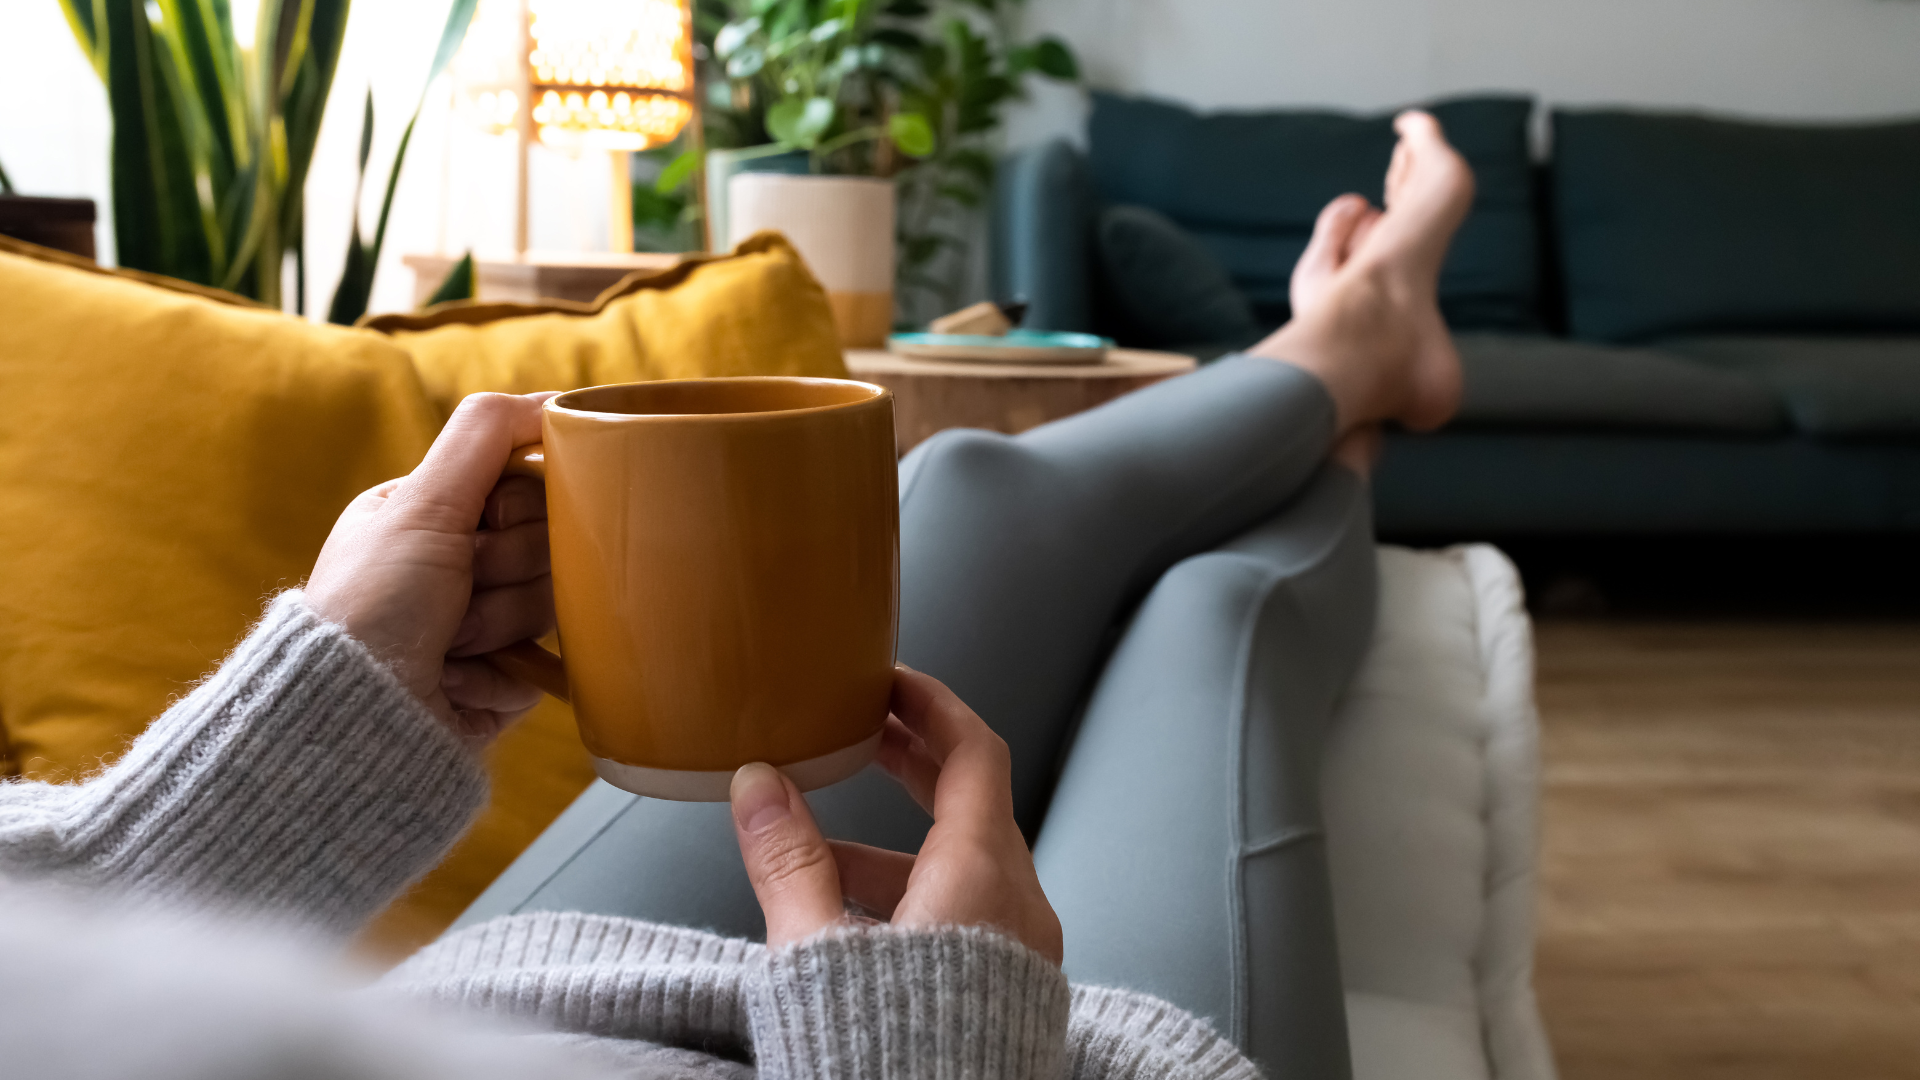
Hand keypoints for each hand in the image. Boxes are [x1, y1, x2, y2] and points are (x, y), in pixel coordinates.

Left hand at [305, 392, 556, 747]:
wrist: (356, 716)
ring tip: (448, 645)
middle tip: (455, 591)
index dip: (517, 507)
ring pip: (552, 603)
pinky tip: (461, 680)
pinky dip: (506, 674)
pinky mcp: (505, 680)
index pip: (526, 486)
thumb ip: (484, 436)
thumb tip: (552, 399)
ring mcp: (485, 625)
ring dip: (500, 625)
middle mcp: (458, 567)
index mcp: (433, 517)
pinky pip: (549, 663)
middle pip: (547, 545)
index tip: (481, 526)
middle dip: (504, 570)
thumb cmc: (372, 605)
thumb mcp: (421, 502)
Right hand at [730, 667, 1063, 963]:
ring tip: (822, 852)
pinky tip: (853, 922)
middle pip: (973, 804)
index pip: (975, 753)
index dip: (933, 707)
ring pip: (967, 871)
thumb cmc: (887, 1060)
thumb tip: (758, 786)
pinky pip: (972, 921)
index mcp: (981, 879)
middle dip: (912, 765)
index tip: (890, 683)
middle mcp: (1018, 909)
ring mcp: (1024, 955)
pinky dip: (918, 899)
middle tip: (860, 737)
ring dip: (898, 850)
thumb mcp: (816, 950)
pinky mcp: (1012, 996)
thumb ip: (787, 862)